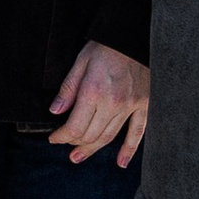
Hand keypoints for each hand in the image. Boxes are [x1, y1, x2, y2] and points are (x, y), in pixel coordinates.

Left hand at [50, 42, 150, 168]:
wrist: (135, 35)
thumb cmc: (106, 46)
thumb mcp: (81, 61)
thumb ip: (68, 88)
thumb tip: (55, 111)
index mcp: (93, 92)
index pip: (74, 127)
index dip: (61, 136)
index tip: (54, 138)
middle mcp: (113, 103)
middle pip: (90, 135)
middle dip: (74, 143)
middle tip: (66, 146)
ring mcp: (131, 106)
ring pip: (109, 136)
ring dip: (92, 149)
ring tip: (79, 156)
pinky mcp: (144, 105)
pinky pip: (137, 133)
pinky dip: (128, 150)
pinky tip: (121, 163)